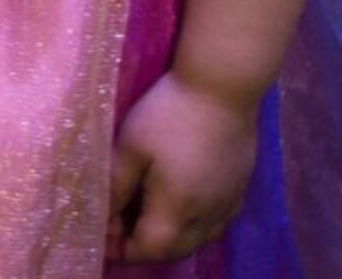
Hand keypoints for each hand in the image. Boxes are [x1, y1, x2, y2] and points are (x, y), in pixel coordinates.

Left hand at [107, 72, 259, 261]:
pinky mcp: (240, 191)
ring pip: (198, 240)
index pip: (150, 250)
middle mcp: (208, 215)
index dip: (123, 251)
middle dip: (144, 248)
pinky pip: (214, 225)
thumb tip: (104, 217)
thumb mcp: (130, 146)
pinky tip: (176, 206)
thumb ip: (116, 186)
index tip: (101, 240)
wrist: (222, 90)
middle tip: (116, 227)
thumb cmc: (168, 113)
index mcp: (178, 207)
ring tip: (141, 217)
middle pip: (175, 250)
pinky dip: (192, 227)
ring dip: (170, 239)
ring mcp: (229, 205)